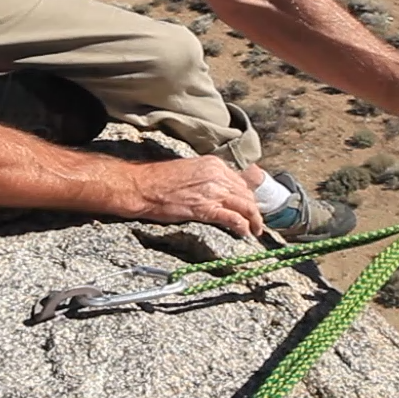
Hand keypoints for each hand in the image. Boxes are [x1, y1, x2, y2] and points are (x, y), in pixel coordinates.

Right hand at [124, 156, 263, 237]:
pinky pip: (232, 218)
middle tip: (256, 221)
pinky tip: (246, 233)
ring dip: (254, 220)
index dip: (248, 196)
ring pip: (245, 206)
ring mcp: (212, 192)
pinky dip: (243, 227)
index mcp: (213, 164)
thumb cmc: (159, 180)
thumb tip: (217, 189)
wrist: (142, 187)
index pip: (241, 181)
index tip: (250, 205)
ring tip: (256, 230)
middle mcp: (217, 176)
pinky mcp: (205, 208)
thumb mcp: (189, 170)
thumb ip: (207, 178)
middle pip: (246, 194)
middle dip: (254, 209)